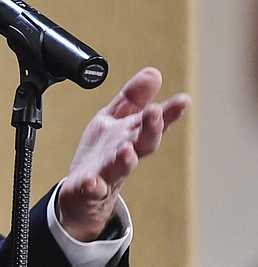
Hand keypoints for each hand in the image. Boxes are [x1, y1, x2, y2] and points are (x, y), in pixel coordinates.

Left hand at [57, 67, 190, 240]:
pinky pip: (91, 188)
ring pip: (121, 166)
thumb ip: (133, 97)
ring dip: (125, 158)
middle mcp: (125, 154)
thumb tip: (154, 72)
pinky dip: (92, 186)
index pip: (154, 122)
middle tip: (155, 112)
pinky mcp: (89, 189)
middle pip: (144, 143)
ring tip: (126, 149)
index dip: (169, 111)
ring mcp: (109, 173)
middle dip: (151, 128)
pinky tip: (90, 182)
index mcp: (132, 135)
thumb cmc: (103, 153)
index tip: (183, 100)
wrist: (82, 193)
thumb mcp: (116, 119)